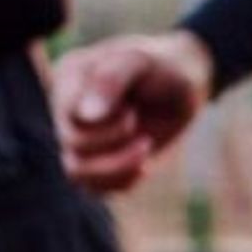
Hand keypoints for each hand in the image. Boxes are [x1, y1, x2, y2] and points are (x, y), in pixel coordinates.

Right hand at [51, 31, 214, 197]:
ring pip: (76, 172)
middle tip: (139, 123)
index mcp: (69, 78)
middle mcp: (68, 109)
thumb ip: (112, 80)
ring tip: (146, 145)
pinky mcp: (100, 161)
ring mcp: (81, 137)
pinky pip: (95, 189)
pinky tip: (146, 167)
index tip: (132, 110)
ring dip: (116, 168)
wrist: (184, 82)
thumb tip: (87, 116)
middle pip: (71, 145)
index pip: (67, 114)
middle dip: (114, 142)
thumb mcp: (142, 62)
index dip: (102, 124)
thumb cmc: (162, 66)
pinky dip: (121, 183)